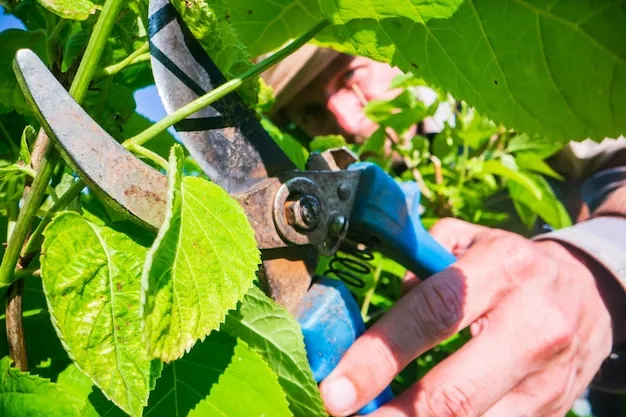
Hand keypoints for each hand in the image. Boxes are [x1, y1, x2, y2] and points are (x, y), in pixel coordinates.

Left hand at [319, 218, 619, 416]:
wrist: (590, 294)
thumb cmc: (511, 265)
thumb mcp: (469, 241)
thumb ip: (419, 262)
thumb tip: (372, 311)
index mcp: (503, 269)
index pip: (433, 314)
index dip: (379, 355)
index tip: (337, 387)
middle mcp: (533, 324)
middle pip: (455, 390)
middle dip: (393, 414)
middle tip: (343, 415)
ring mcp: (548, 376)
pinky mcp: (554, 408)